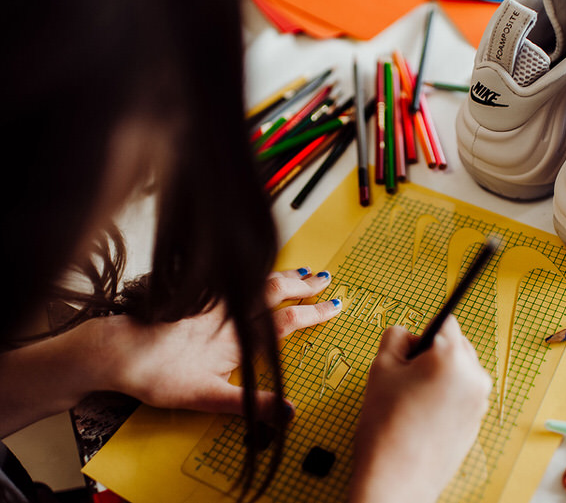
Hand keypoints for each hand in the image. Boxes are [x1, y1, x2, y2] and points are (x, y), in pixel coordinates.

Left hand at [95, 268, 339, 417]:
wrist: (116, 350)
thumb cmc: (156, 373)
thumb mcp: (207, 397)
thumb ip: (250, 404)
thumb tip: (287, 412)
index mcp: (239, 338)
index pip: (287, 321)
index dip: (313, 313)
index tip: (334, 306)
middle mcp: (230, 314)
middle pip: (276, 292)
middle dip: (305, 286)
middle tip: (326, 279)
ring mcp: (214, 302)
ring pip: (257, 280)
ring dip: (283, 275)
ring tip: (302, 270)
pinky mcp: (198, 295)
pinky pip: (234, 276)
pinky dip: (253, 271)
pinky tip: (253, 269)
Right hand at [350, 316, 491, 502]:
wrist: (396, 481)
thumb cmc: (386, 425)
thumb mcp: (380, 367)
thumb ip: (395, 337)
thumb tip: (409, 335)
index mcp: (453, 358)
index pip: (445, 321)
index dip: (421, 333)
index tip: (409, 350)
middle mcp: (474, 377)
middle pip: (456, 345)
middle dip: (432, 354)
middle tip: (405, 378)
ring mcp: (479, 402)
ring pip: (459, 370)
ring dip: (440, 375)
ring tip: (412, 401)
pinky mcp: (477, 422)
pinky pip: (461, 395)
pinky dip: (445, 397)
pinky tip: (423, 417)